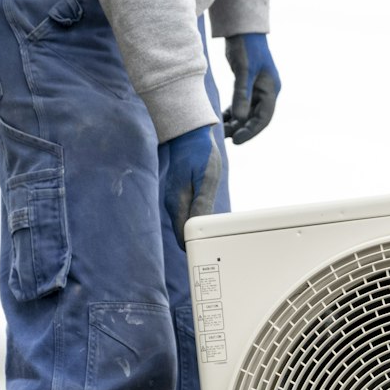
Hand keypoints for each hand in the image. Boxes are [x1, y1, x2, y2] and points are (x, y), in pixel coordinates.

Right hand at [159, 123, 225, 247]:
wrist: (189, 136)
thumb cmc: (200, 153)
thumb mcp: (207, 177)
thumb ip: (202, 202)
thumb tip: (199, 226)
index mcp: (178, 203)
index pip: (183, 237)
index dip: (195, 248)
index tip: (210, 254)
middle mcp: (173, 205)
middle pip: (183, 235)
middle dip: (197, 244)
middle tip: (217, 250)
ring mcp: (175, 201)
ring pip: (185, 227)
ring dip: (197, 234)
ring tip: (215, 241)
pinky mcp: (179, 197)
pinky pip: (186, 217)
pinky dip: (196, 223)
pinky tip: (208, 223)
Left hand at [223, 33, 279, 142]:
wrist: (243, 27)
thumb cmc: (246, 47)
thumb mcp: (243, 71)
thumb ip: (241, 94)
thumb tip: (240, 119)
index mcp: (271, 90)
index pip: (263, 118)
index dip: (251, 131)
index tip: (236, 141)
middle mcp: (267, 91)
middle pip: (255, 117)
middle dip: (241, 129)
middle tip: (224, 138)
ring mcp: (258, 88)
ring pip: (247, 112)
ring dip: (236, 122)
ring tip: (221, 131)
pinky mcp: (248, 84)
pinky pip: (242, 104)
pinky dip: (233, 112)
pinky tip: (222, 118)